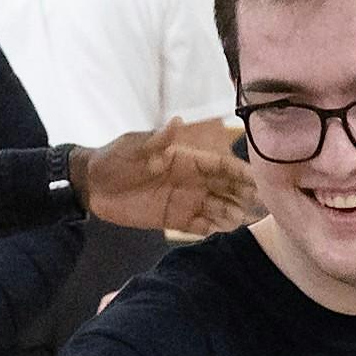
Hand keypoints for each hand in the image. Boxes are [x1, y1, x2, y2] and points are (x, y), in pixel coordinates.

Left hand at [75, 117, 256, 237]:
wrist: (91, 186)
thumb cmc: (112, 160)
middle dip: (245, 196)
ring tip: (246, 223)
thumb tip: (177, 121)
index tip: (260, 181)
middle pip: (225, 188)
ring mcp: (184, 201)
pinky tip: (225, 234)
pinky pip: (200, 226)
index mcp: (185, 160)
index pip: (219, 165)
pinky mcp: (174, 220)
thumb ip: (156, 141)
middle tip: (264, 208)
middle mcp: (191, 181)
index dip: (240, 172)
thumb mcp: (133, 148)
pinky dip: (213, 229)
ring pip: (217, 208)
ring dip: (232, 215)